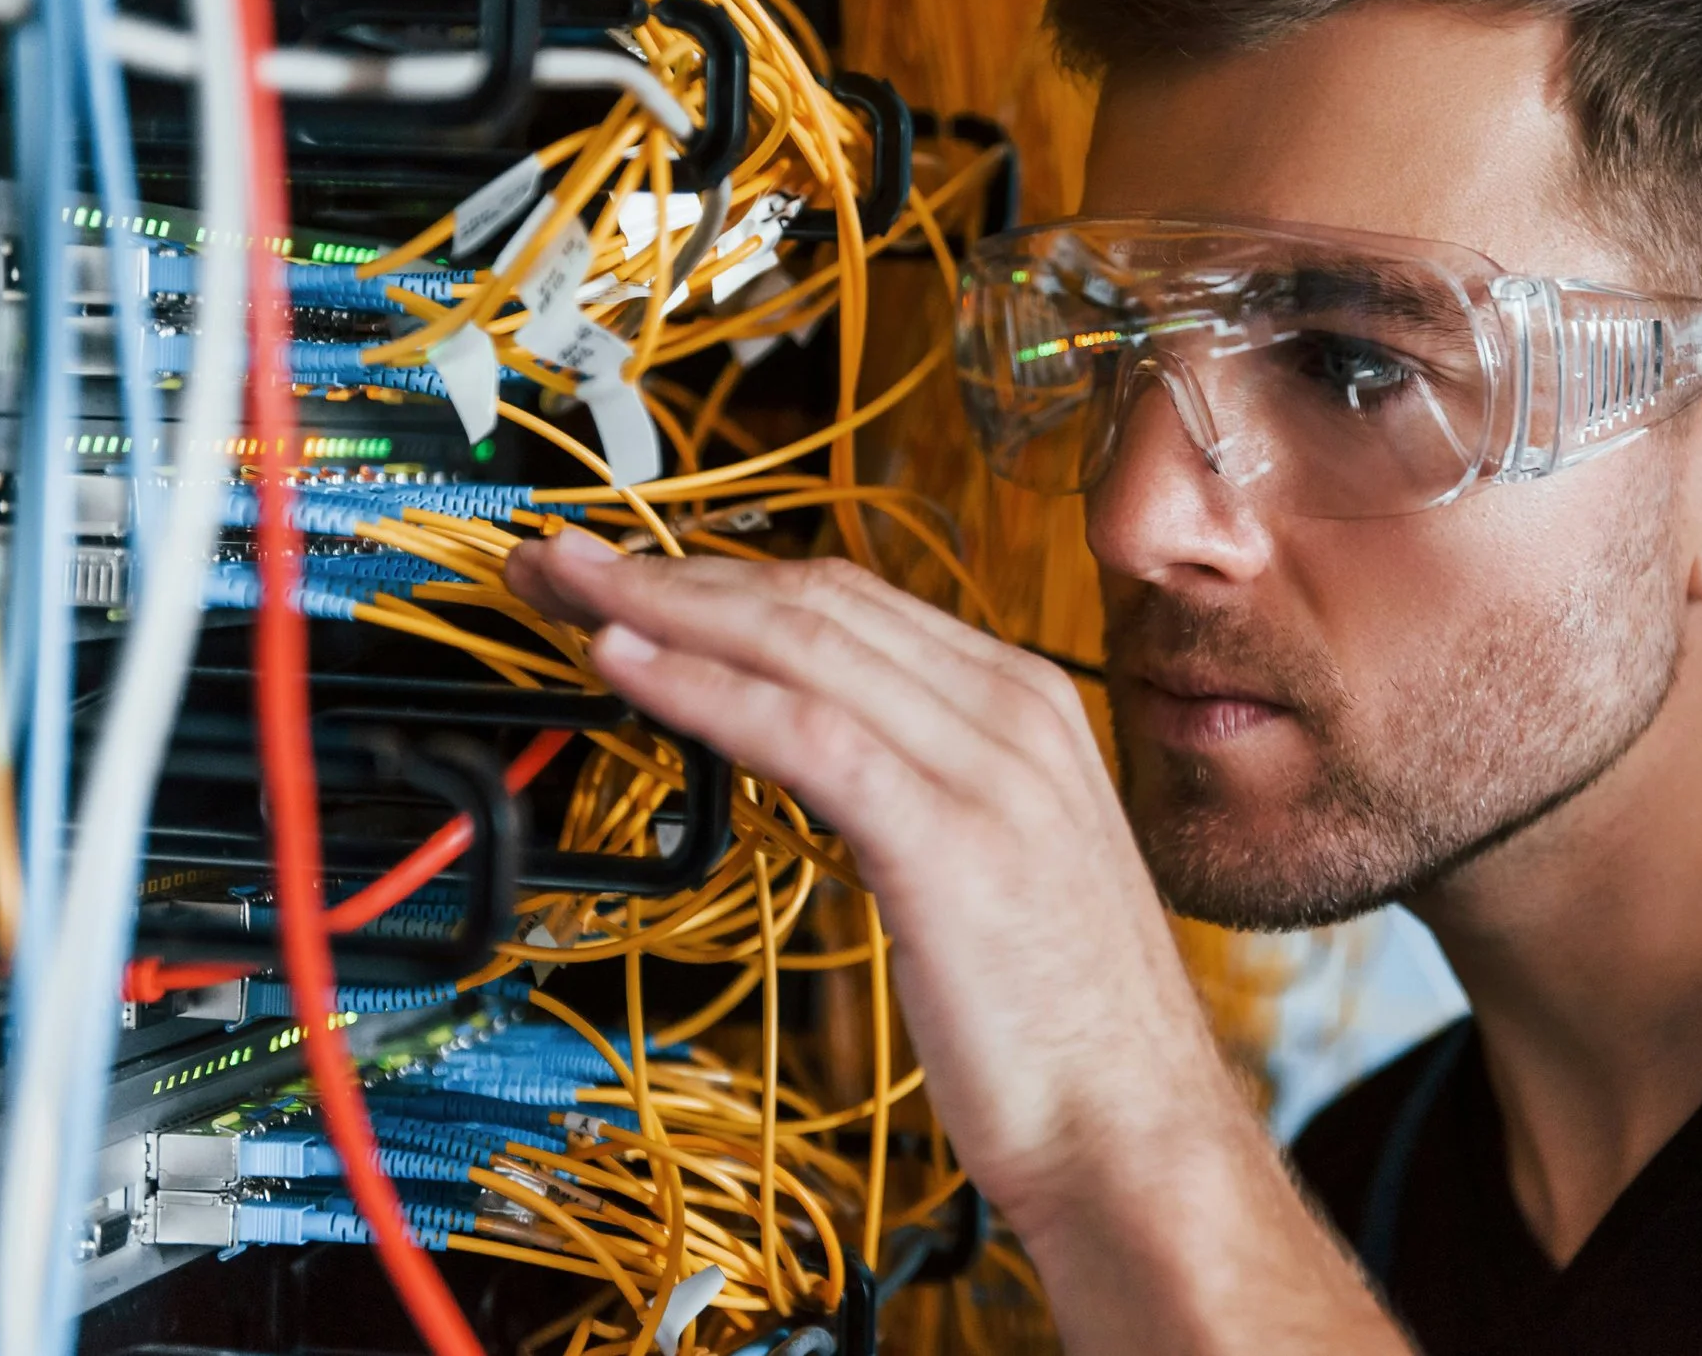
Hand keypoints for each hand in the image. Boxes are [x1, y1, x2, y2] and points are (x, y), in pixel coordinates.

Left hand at [505, 530, 1231, 1220]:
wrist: (1139, 1135)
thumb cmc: (1059, 1026)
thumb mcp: (990, 863)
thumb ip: (917, 785)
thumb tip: (807, 750)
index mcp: (1027, 705)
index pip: (850, 599)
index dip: (720, 575)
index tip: (624, 577)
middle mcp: (1016, 713)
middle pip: (815, 601)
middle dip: (672, 573)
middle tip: (562, 566)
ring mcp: (992, 772)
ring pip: (802, 647)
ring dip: (663, 610)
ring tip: (566, 594)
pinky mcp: (951, 845)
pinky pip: (806, 736)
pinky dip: (704, 691)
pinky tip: (627, 671)